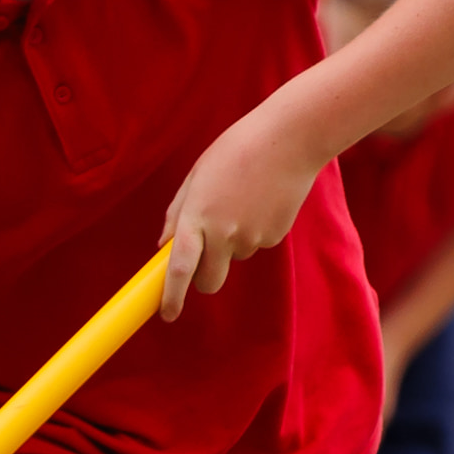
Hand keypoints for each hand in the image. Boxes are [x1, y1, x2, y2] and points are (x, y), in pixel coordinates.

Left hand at [157, 107, 324, 312]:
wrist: (288, 140)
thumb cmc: (236, 150)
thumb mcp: (197, 176)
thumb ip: (178, 213)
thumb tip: (164, 246)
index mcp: (197, 215)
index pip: (179, 268)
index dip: (171, 296)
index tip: (166, 314)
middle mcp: (223, 232)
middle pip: (209, 281)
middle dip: (204, 278)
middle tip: (206, 256)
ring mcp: (251, 237)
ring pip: (234, 256)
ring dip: (232, 240)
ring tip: (242, 199)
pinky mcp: (274, 236)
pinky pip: (256, 243)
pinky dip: (254, 229)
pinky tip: (261, 200)